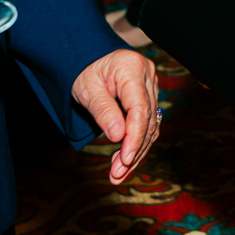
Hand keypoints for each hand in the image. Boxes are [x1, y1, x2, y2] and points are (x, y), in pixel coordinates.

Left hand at [71, 47, 161, 183]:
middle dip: (133, 150)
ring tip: (118, 172)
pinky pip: (148, 123)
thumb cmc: (84, 71)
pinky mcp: (149, 96)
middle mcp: (147, 75)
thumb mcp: (86, 89)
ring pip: (151, 125)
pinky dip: (137, 142)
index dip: (134, 137)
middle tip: (117, 174)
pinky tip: (124, 159)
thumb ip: (102, 110)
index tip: (125, 159)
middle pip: (147, 120)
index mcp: (131, 67)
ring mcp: (151, 85)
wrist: (87, 59)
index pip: (140, 108)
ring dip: (136, 151)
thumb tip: (118, 136)